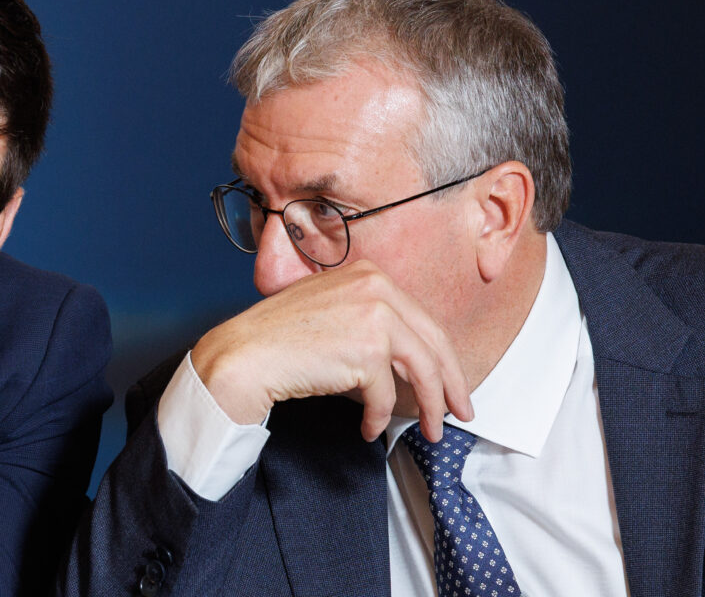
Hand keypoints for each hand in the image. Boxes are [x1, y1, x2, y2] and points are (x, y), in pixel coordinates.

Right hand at [190, 260, 472, 442]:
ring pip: (421, 370)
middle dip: (450, 384)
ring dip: (429, 407)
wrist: (245, 354)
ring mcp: (373, 316)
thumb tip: (410, 359)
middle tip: (459, 412)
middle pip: (433, 342)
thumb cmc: (278, 339)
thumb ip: (370, 320)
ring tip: (430, 431)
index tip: (450, 383)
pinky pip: (385, 394)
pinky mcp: (366, 349)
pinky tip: (369, 428)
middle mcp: (376, 286)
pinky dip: (379, 418)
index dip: (442, 357)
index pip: (422, 319)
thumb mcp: (331, 310)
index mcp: (369, 273)